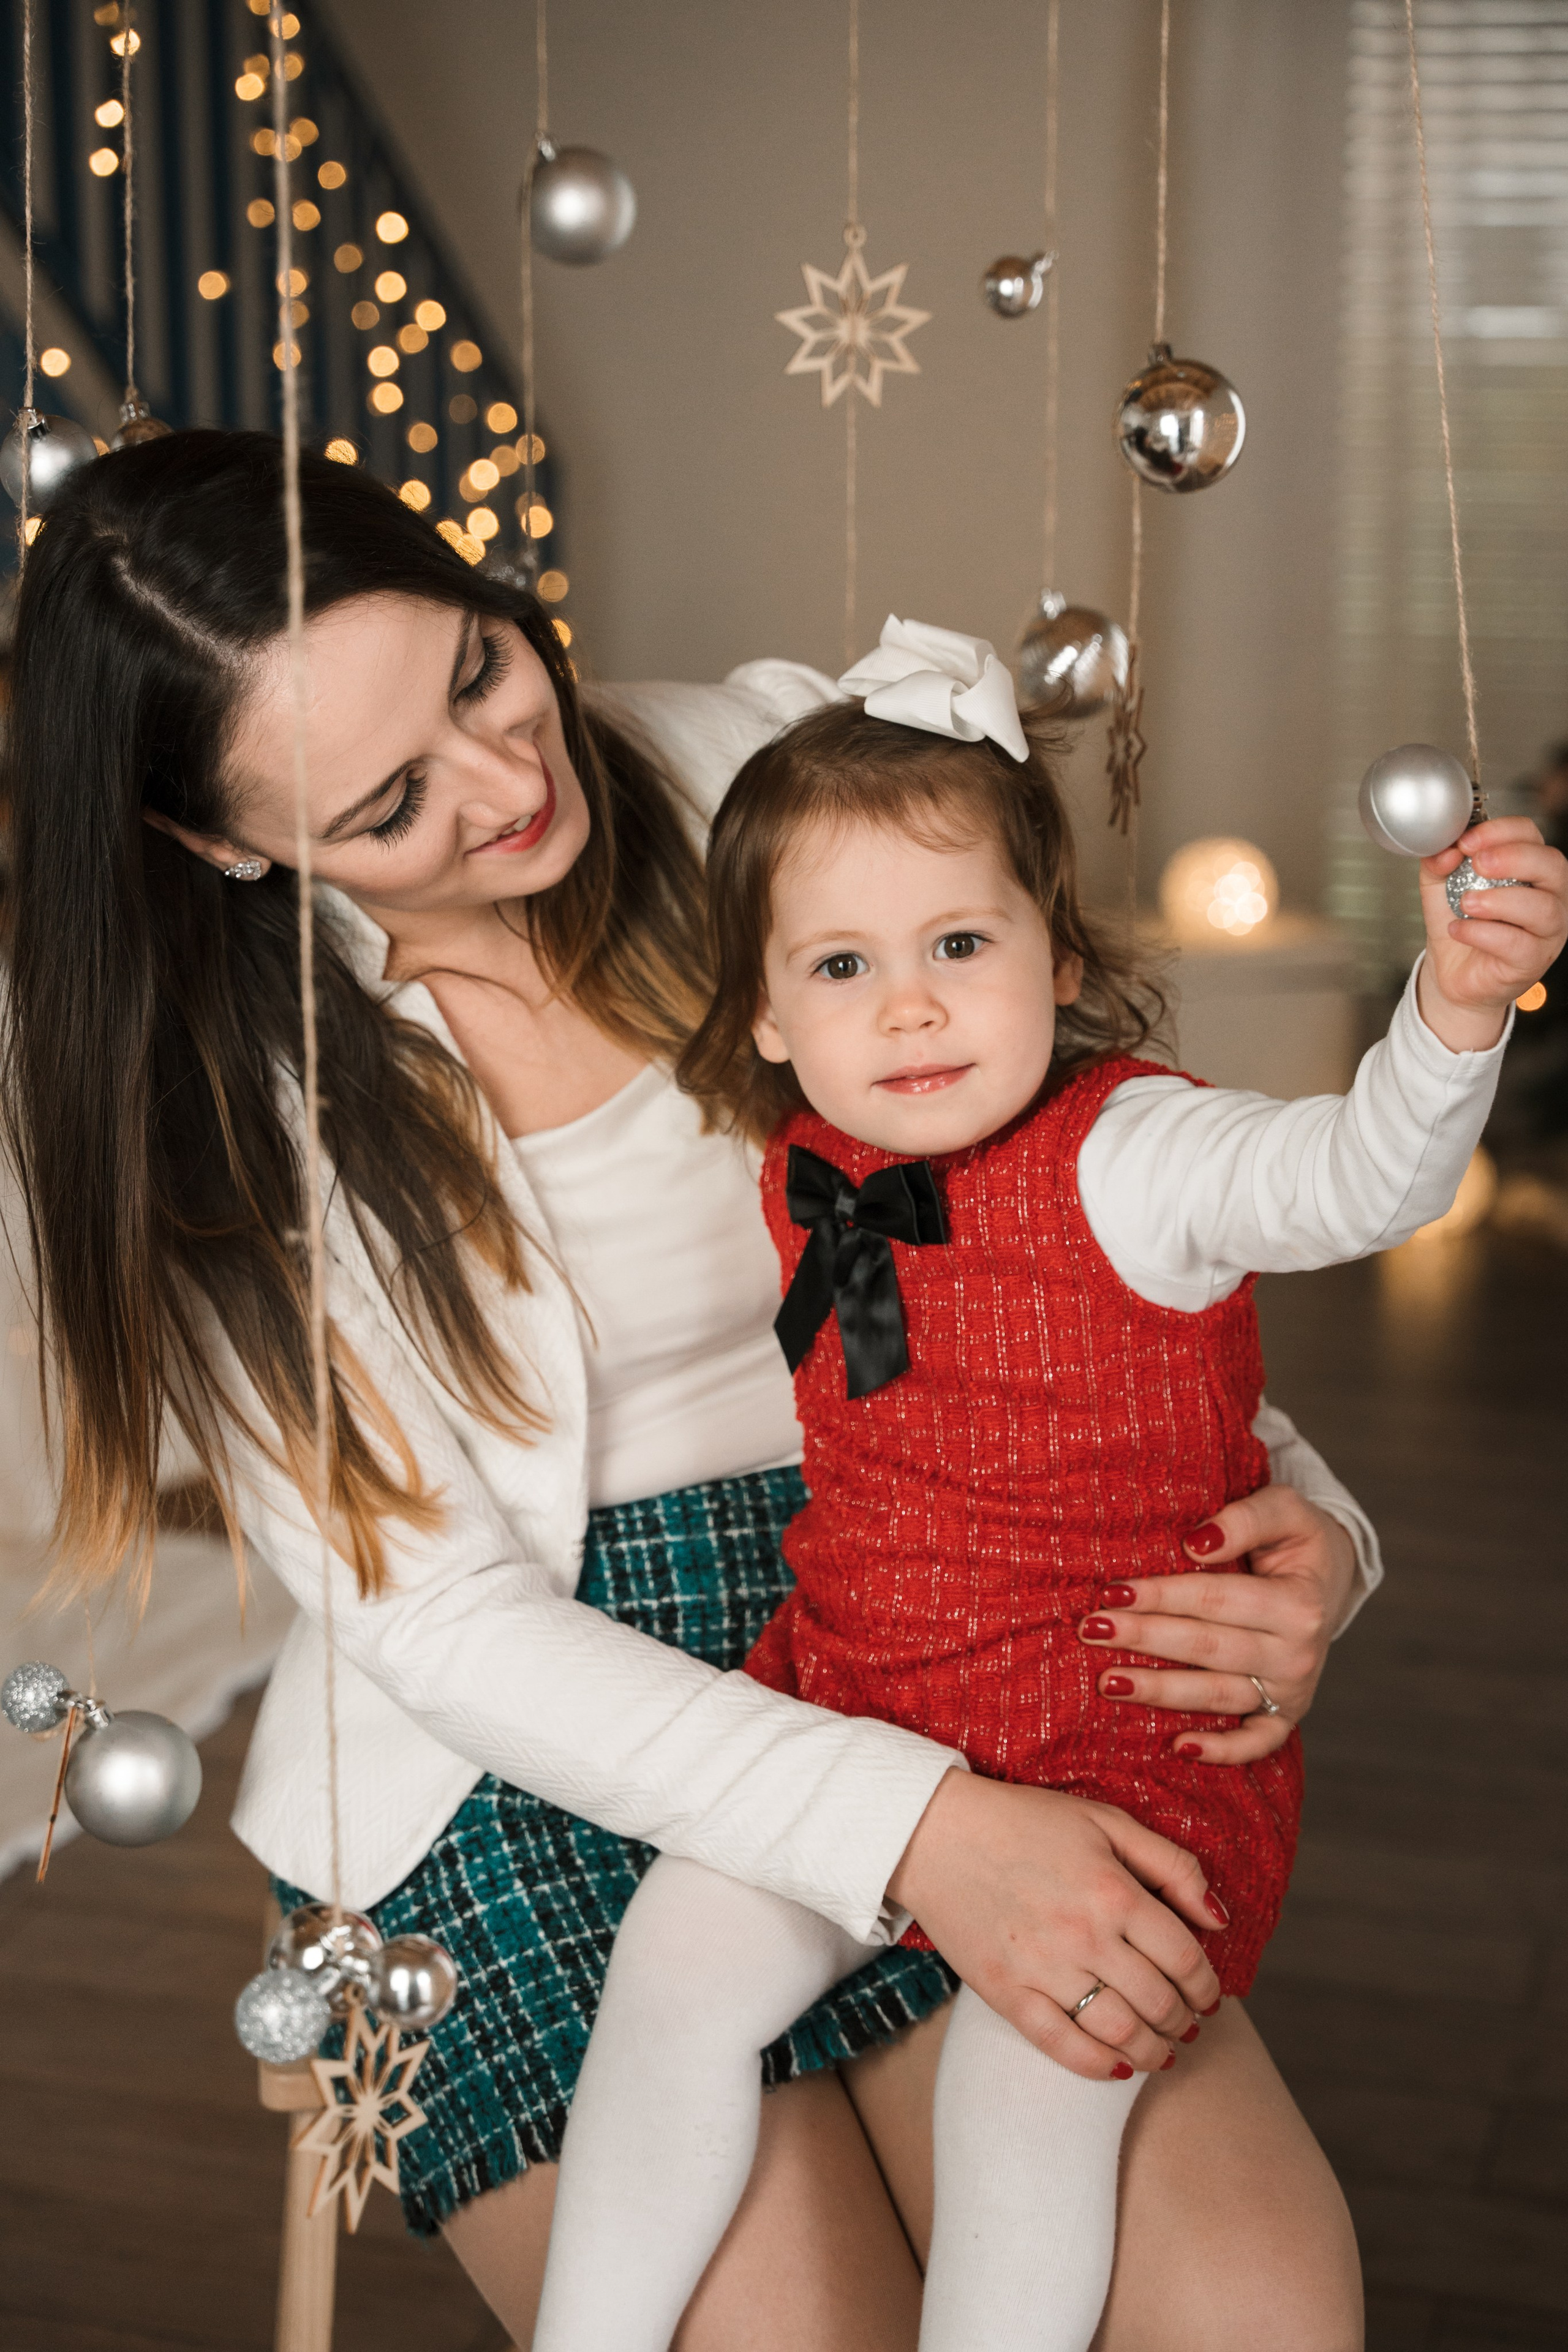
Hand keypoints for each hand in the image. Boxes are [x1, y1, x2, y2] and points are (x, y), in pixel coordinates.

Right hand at [887, 1769, 1223, 2082]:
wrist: (935, 1831)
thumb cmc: (1024, 1820)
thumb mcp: (1105, 1821)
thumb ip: (1171, 1864)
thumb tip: (1219, 1918)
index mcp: (1113, 1890)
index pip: (1184, 1957)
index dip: (1206, 1985)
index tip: (1209, 1994)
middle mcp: (1083, 1934)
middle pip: (1158, 2001)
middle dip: (1184, 2020)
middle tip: (1188, 2023)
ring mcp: (1041, 1967)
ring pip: (1118, 2031)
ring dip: (1152, 2051)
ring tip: (1162, 2051)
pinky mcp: (1005, 1991)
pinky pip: (1060, 2045)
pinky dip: (1097, 2065)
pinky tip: (1117, 2065)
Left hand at [1078, 1483, 1356, 1763]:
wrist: (1330, 1580)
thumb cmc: (1296, 1539)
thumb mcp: (1285, 1509)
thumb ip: (1245, 1519)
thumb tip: (1197, 1543)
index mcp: (1299, 1603)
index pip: (1215, 1600)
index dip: (1162, 1595)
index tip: (1113, 1590)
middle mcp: (1298, 1654)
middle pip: (1207, 1647)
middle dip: (1145, 1638)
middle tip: (1092, 1630)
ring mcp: (1291, 1690)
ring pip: (1218, 1695)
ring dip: (1160, 1691)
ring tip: (1108, 1683)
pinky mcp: (1285, 1715)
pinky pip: (1256, 1742)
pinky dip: (1222, 1751)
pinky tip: (1178, 1747)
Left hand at [1417, 816, 1567, 1051]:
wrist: (1451, 970)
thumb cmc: (1460, 921)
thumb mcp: (1440, 884)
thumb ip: (1439, 861)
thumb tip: (1446, 850)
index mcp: (1530, 866)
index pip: (1530, 834)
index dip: (1500, 831)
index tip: (1466, 840)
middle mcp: (1549, 894)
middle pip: (1552, 864)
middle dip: (1513, 858)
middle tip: (1477, 864)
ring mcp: (1547, 930)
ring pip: (1542, 907)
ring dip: (1500, 900)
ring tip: (1465, 903)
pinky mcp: (1533, 960)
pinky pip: (1518, 944)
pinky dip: (1483, 933)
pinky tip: (1458, 929)